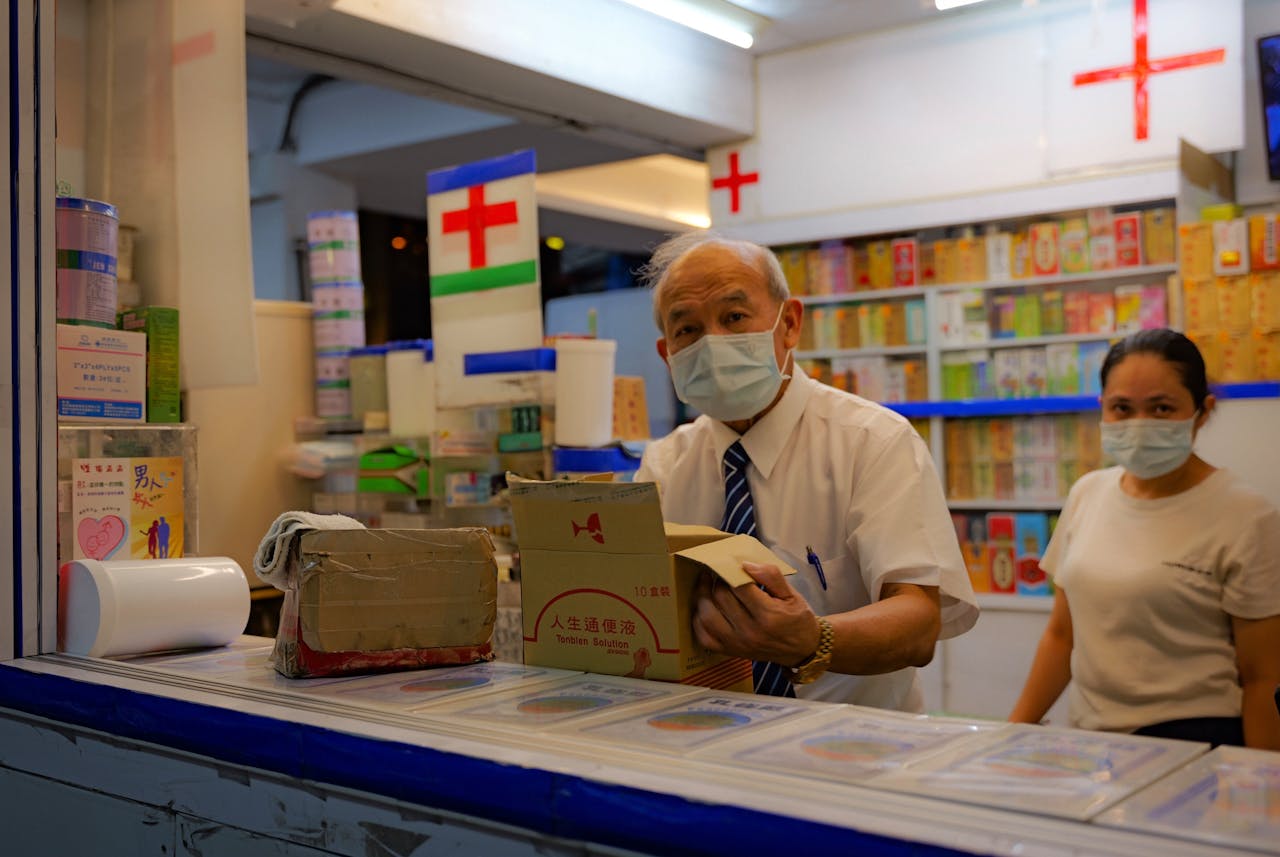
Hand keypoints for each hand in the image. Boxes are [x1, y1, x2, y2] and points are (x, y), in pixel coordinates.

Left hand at [692, 561, 820, 665]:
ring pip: (707, 615)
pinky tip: (704, 607)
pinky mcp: (729, 651)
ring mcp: (737, 643)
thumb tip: (746, 564)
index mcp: (768, 615)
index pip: (739, 586)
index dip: (731, 570)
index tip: (730, 563)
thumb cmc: (797, 619)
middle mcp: (750, 631)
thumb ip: (771, 576)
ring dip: (702, 596)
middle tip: (717, 570)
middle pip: (721, 598)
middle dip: (716, 580)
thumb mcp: (792, 594)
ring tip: (706, 583)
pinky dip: (698, 620)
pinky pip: (703, 636)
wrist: (802, 650)